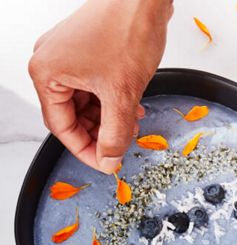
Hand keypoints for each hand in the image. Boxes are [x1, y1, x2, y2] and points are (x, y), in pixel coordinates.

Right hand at [28, 0, 172, 172]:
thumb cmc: (126, 32)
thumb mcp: (122, 95)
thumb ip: (115, 134)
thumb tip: (109, 159)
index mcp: (47, 73)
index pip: (61, 127)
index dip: (86, 150)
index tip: (108, 164)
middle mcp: (51, 63)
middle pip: (72, 116)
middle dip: (100, 133)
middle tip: (123, 145)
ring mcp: (68, 55)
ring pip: (86, 103)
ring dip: (109, 118)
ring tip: (133, 125)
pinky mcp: (86, 51)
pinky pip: (94, 86)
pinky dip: (112, 101)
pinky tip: (132, 108)